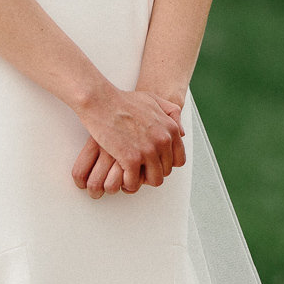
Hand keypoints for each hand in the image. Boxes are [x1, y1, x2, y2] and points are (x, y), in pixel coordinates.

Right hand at [70, 88, 185, 198]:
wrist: (102, 102)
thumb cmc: (124, 101)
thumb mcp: (154, 100)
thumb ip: (170, 114)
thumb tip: (181, 132)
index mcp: (171, 129)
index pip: (178, 159)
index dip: (166, 164)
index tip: (154, 163)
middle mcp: (163, 140)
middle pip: (166, 171)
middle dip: (152, 171)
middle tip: (139, 169)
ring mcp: (149, 150)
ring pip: (154, 180)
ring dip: (142, 180)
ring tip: (132, 174)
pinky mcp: (131, 159)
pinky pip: (135, 182)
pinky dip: (128, 183)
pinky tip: (122, 176)